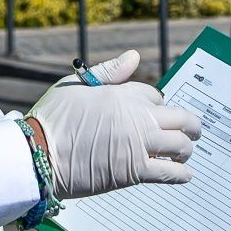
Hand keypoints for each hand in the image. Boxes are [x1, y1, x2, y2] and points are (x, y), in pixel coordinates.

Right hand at [26, 50, 201, 198]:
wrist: (38, 154)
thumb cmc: (52, 118)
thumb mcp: (75, 84)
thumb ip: (108, 72)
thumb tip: (135, 56)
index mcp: (123, 94)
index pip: (156, 95)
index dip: (156, 104)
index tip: (154, 113)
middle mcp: (137, 117)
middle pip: (181, 118)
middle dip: (190, 125)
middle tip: (192, 132)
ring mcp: (139, 145)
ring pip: (181, 145)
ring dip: (187, 149)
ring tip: (184, 153)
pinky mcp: (135, 171)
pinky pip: (171, 172)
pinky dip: (182, 173)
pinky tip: (185, 174)